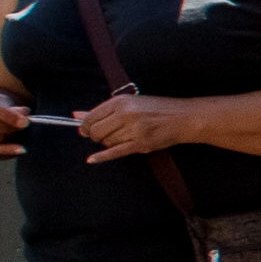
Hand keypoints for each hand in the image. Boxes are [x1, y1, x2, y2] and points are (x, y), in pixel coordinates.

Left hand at [74, 90, 199, 159]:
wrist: (185, 117)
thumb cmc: (158, 109)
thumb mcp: (131, 103)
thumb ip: (102, 110)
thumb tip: (76, 115)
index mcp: (121, 102)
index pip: (91, 117)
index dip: (85, 126)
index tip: (85, 129)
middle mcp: (125, 114)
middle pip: (96, 132)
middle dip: (96, 136)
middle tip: (105, 135)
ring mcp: (133, 129)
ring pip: (107, 142)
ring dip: (110, 142)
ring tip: (125, 136)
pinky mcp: (141, 144)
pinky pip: (115, 152)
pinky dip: (102, 157)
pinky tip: (91, 159)